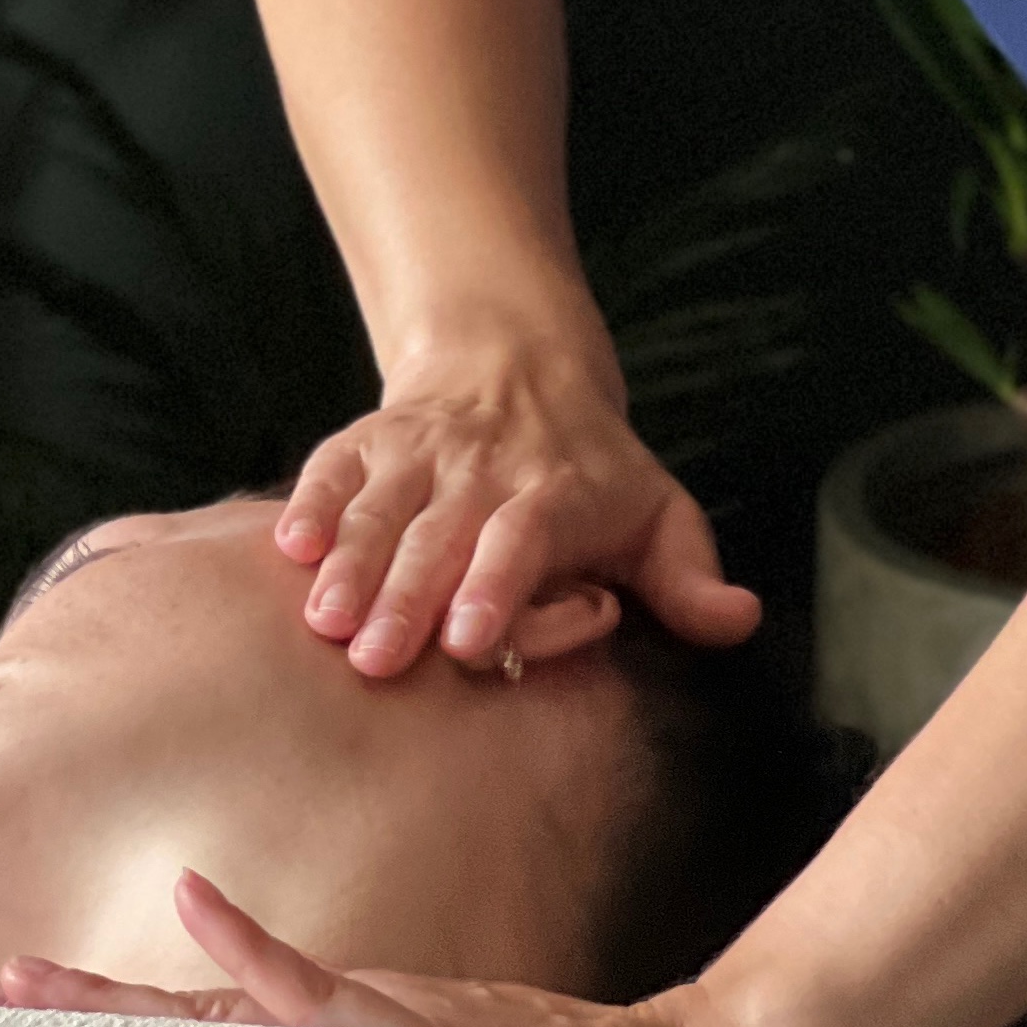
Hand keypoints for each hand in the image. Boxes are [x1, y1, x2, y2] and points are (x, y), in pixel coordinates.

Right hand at [278, 335, 760, 676]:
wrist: (518, 366)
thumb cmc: (595, 474)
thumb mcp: (661, 516)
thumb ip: (692, 580)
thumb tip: (740, 619)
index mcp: (559, 493)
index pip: (525, 538)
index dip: (497, 585)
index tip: (468, 639)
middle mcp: (486, 469)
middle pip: (441, 534)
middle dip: (408, 596)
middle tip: (377, 660)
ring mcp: (422, 452)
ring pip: (381, 507)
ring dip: (351, 564)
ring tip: (323, 619)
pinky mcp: (369, 441)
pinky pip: (332, 468)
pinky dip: (311, 503)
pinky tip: (286, 546)